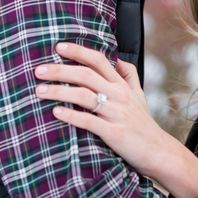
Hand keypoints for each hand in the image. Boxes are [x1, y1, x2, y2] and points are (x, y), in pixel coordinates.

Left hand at [34, 42, 172, 179]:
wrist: (159, 151)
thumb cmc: (144, 123)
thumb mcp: (139, 95)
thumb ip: (129, 75)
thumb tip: (118, 58)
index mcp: (121, 85)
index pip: (98, 60)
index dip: (78, 51)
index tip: (58, 46)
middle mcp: (118, 95)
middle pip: (85, 75)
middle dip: (59, 70)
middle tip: (38, 70)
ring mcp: (116, 113)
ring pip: (84, 96)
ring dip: (60, 92)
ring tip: (39, 91)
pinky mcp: (114, 133)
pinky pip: (89, 121)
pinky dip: (72, 116)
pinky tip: (56, 112)